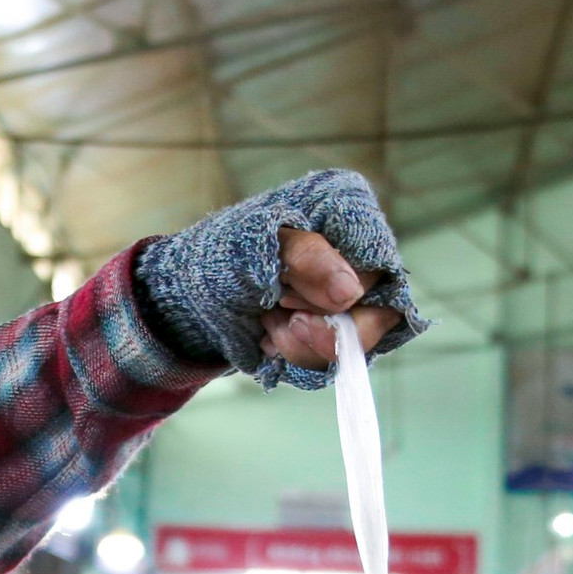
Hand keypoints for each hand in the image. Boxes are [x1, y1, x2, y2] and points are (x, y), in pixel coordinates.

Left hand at [131, 169, 425, 388]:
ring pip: (357, 342)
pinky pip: (334, 358)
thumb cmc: (223, 254)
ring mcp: (350, 297)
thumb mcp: (259, 247)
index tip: (291, 301)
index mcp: (350, 214)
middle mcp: (361, 255)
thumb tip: (350, 293)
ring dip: (306, 344)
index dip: (347, 295)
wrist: (191, 293)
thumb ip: (307, 261)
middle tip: (280, 324)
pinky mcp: (334, 329)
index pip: (381, 265)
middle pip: (379, 310)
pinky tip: (270, 338)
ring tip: (267, 325)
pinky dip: (300, 356)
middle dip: (325, 330)